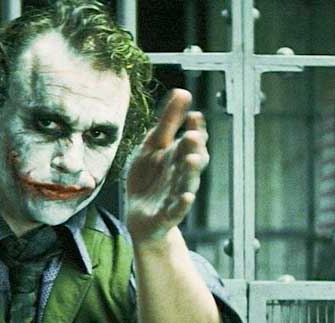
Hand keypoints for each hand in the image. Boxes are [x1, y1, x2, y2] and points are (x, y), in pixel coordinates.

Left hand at [125, 89, 208, 243]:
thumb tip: (182, 92)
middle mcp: (181, 175)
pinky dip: (182, 205)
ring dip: (190, 172)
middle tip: (191, 135)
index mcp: (178, 157)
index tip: (194, 115)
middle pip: (191, 160)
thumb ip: (168, 122)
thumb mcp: (153, 147)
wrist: (139, 218)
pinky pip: (177, 210)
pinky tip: (186, 198)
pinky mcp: (167, 215)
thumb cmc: (148, 179)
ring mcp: (176, 195)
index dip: (194, 129)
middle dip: (192, 148)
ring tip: (191, 160)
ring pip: (186, 183)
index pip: (191, 141)